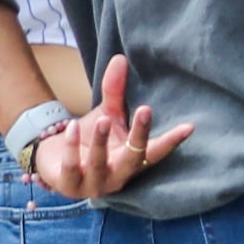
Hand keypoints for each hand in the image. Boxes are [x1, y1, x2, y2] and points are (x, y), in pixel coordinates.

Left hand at [28, 55, 191, 199]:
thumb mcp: (106, 114)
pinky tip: (71, 125)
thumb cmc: (89, 139)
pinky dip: (72, 146)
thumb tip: (119, 58)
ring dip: (102, 141)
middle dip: (140, 136)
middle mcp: (117, 176)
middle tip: (147, 109)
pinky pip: (71, 167)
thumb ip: (114, 90)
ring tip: (103, 118)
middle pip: (134, 159)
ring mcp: (94, 184)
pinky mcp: (69, 185)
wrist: (54, 160)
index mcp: (132, 160)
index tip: (189, 126)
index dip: (171, 141)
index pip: (156, 152)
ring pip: (100, 164)